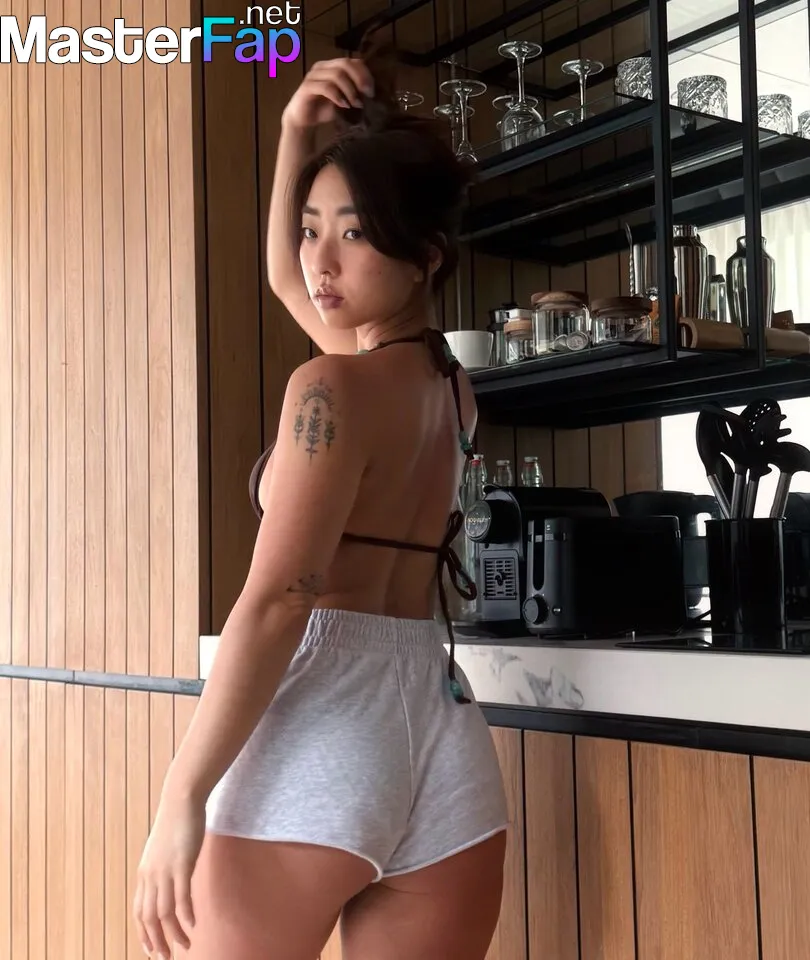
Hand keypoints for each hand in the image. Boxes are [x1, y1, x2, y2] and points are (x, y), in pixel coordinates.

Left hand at [133, 790, 203, 957]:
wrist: (180, 799)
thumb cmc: (175, 821)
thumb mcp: (162, 849)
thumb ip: (162, 867)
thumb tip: (167, 880)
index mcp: (145, 874)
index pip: (139, 911)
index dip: (144, 934)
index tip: (151, 950)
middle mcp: (151, 876)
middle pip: (149, 917)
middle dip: (157, 941)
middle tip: (166, 958)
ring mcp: (165, 871)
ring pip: (164, 912)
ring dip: (174, 933)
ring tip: (185, 946)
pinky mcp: (181, 864)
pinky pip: (181, 896)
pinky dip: (185, 914)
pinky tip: (192, 925)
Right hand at [282, 57, 374, 128]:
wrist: (303, 121)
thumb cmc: (324, 110)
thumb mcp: (344, 99)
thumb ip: (354, 92)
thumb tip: (371, 92)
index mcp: (332, 66)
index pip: (352, 61)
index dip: (365, 73)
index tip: (372, 91)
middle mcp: (322, 67)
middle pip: (345, 64)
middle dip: (360, 79)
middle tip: (367, 95)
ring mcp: (314, 75)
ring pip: (337, 75)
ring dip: (350, 90)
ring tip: (356, 104)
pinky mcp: (307, 87)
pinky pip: (326, 87)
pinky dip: (338, 96)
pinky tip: (344, 106)